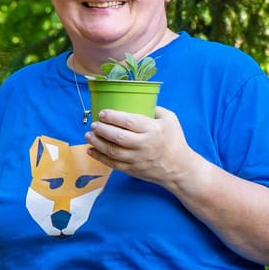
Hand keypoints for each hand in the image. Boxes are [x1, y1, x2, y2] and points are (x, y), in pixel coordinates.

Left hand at [86, 107, 200, 189]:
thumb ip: (154, 108)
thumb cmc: (175, 140)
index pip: (130, 122)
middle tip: (94, 124)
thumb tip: (136, 99)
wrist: (179, 168)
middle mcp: (144, 145)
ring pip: (113, 152)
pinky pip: (112, 164)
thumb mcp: (170, 119)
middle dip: (103, 130)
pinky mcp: (132, 170)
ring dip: (98, 143)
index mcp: (153, 130)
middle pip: (118, 137)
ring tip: (89, 135)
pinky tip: (91, 150)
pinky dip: (99, 157)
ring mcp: (137, 159)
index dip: (113, 117)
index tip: (102, 113)